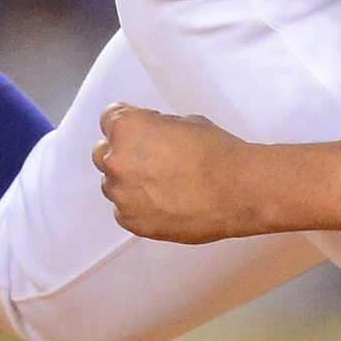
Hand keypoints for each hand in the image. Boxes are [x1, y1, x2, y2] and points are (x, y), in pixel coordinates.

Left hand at [94, 104, 262, 241]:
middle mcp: (117, 160)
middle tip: (150, 159)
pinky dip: (138, 207)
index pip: (109, 119)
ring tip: (160, 186)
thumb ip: (158, 128)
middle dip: (122, 153)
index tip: (140, 130)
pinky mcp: (133, 222)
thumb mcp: (187, 122)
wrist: (237, 191)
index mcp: (128, 128)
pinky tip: (164, 203)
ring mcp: (122, 195)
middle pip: (103, 153)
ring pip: (112, 185)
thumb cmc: (217, 153)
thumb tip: (153, 136)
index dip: (128, 123)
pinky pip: (124, 211)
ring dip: (129, 182)